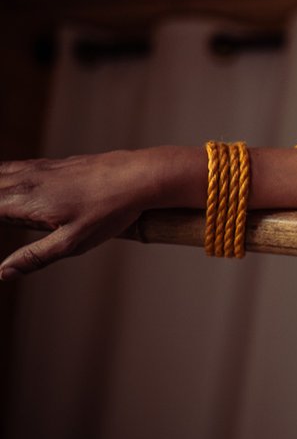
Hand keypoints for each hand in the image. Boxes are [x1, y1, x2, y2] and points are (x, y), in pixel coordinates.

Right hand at [0, 147, 200, 280]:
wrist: (140, 176)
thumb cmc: (110, 211)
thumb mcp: (73, 243)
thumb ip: (34, 257)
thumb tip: (1, 274)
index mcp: (24, 202)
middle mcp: (25, 181)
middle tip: (0, 222)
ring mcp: (39, 169)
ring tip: (1, 207)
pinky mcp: (52, 164)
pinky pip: (13, 166)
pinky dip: (0, 174)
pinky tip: (3, 178)